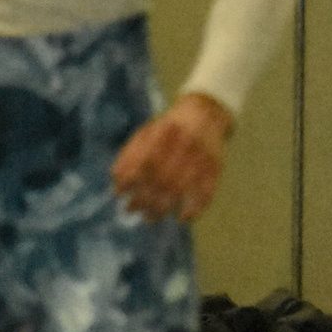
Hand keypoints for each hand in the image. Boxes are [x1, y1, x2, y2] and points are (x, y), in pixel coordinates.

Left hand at [111, 92, 232, 221]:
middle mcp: (186, 144)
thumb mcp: (147, 131)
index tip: (119, 193)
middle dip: (144, 199)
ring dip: (164, 208)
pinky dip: (195, 209)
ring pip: (181, 188)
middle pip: (163, 178)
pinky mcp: (215, 168)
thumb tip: (116, 178)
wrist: (207, 113)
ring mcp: (202, 157)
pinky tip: (182, 218)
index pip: (146, 160)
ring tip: (149, 218)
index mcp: (166, 132)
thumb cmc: (169, 127)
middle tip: (130, 210)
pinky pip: (206, 192)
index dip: (131, 179)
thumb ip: (131, 152)